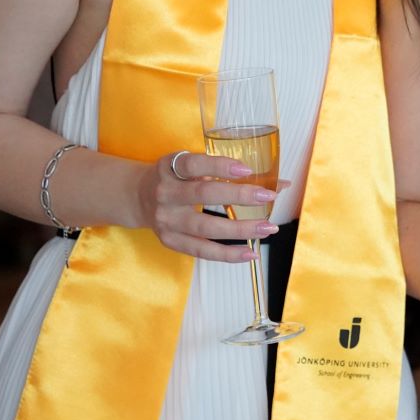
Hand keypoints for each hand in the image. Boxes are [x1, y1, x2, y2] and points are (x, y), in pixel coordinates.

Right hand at [133, 150, 283, 262]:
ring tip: (268, 228)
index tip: (246, 169)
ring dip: (240, 229)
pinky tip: (250, 253)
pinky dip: (226, 254)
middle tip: (268, 196)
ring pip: (204, 227)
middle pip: (203, 195)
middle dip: (239, 196)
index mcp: (170, 168)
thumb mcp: (192, 166)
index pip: (194, 165)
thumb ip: (229, 172)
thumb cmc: (175, 177)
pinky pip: (200, 250)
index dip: (219, 167)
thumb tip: (282, 183)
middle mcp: (165, 193)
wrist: (137, 197)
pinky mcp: (169, 241)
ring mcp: (166, 220)